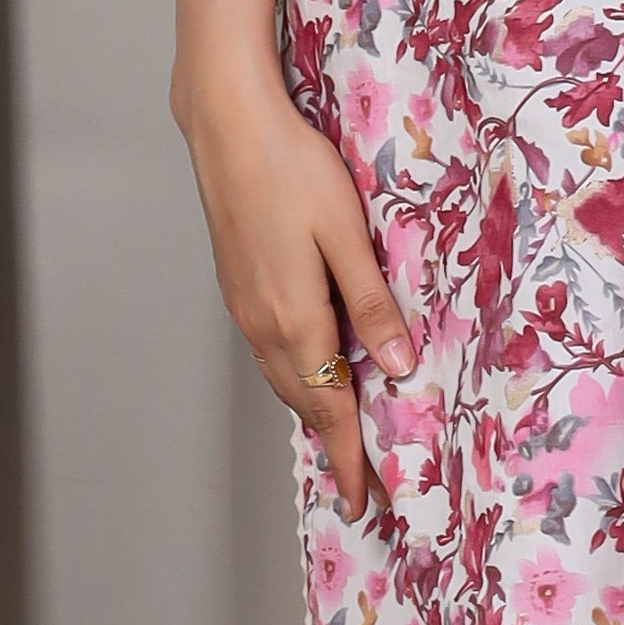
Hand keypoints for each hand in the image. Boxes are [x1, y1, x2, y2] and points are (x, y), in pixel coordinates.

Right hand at [168, 0, 413, 517]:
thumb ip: (372, 304)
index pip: (328, 407)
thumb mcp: (347, 236)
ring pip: (282, 377)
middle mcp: (262, 323)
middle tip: (360, 484)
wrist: (228, 124)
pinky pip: (269, 352)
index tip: (365, 500)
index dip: (348, 457)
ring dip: (311, 412)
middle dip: (331, 446)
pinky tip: (310, 371)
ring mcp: (243, 305)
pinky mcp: (237, 284)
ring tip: (339, 439)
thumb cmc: (293, 168)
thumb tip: (395, 369)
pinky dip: (293, 377)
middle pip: (302, 401)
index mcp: (295, 318)